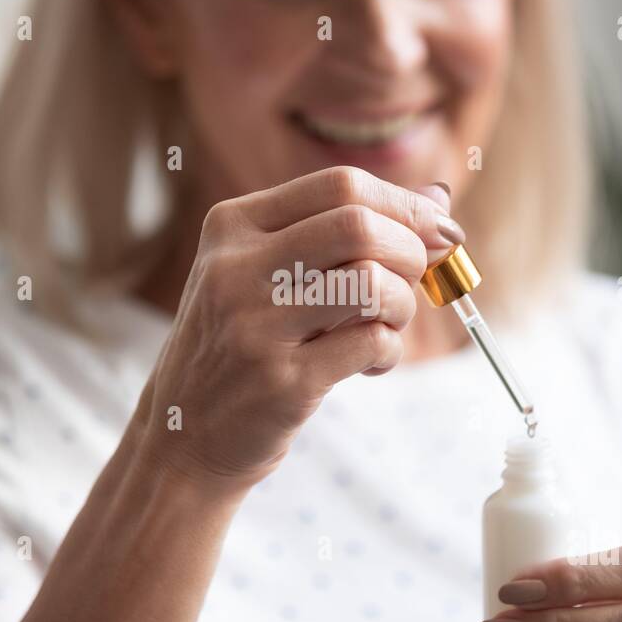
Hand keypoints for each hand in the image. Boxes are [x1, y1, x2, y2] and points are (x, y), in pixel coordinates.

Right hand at [136, 166, 460, 497]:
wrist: (182, 436)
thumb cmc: (238, 345)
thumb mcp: (266, 273)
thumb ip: (342, 232)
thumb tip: (437, 198)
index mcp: (232, 226)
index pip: (340, 186)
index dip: (406, 204)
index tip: (439, 231)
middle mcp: (236, 268)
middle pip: (359, 224)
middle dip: (411, 251)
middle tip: (416, 281)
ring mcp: (255, 326)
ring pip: (371, 282)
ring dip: (402, 305)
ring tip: (386, 325)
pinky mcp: (281, 382)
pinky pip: (371, 343)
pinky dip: (389, 351)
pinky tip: (370, 362)